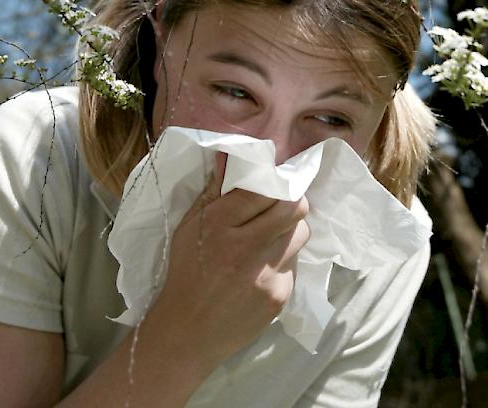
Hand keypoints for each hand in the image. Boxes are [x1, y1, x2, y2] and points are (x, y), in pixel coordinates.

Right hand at [147, 153, 309, 368]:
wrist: (188, 331)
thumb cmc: (186, 272)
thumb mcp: (189, 228)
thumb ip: (212, 192)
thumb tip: (230, 157)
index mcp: (220, 224)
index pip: (265, 189)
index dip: (274, 181)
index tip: (273, 182)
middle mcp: (247, 246)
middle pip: (294, 208)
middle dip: (290, 201)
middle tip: (279, 205)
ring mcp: (268, 273)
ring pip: (301, 234)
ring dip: (290, 230)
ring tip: (270, 237)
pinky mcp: (281, 295)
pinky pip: (294, 264)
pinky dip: (283, 259)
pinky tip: (262, 268)